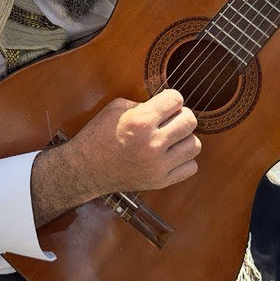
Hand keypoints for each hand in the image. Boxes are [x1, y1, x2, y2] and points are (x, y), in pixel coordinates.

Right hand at [64, 89, 200, 196]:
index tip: (164, 104)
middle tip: (169, 120)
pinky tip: (170, 155)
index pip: (176, 99)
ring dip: (184, 138)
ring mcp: (157, 165)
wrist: (85, 169)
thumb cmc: (98, 135)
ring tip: (170, 138)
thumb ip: (144, 104)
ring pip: (194, 145)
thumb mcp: (116, 108)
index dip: (171, 99)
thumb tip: (167, 105)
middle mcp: (152, 144)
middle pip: (190, 121)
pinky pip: (190, 167)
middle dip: (180, 115)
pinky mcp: (159, 181)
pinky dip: (184, 160)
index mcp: (140, 121)